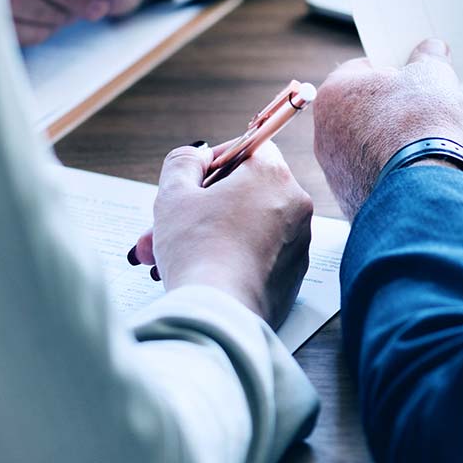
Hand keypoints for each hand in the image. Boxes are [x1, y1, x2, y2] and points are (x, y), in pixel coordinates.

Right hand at [134, 142, 312, 329]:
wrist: (220, 315)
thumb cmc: (196, 251)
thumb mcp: (174, 195)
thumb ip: (183, 162)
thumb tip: (197, 156)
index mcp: (272, 175)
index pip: (249, 148)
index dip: (215, 160)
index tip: (191, 180)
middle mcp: (295, 204)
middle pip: (244, 192)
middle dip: (199, 207)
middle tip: (164, 225)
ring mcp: (298, 242)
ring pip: (246, 226)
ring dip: (208, 234)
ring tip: (166, 257)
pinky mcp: (293, 275)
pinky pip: (258, 255)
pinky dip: (230, 257)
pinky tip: (197, 272)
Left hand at [313, 38, 462, 218]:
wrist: (423, 191)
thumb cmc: (422, 124)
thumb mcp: (433, 75)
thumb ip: (430, 57)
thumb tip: (432, 49)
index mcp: (334, 92)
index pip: (363, 69)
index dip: (393, 69)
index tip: (413, 76)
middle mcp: (324, 131)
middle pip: (363, 109)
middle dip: (392, 107)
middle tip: (422, 109)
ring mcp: (334, 169)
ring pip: (367, 145)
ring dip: (391, 141)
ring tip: (425, 142)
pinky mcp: (349, 198)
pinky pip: (372, 175)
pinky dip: (392, 172)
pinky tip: (417, 170)